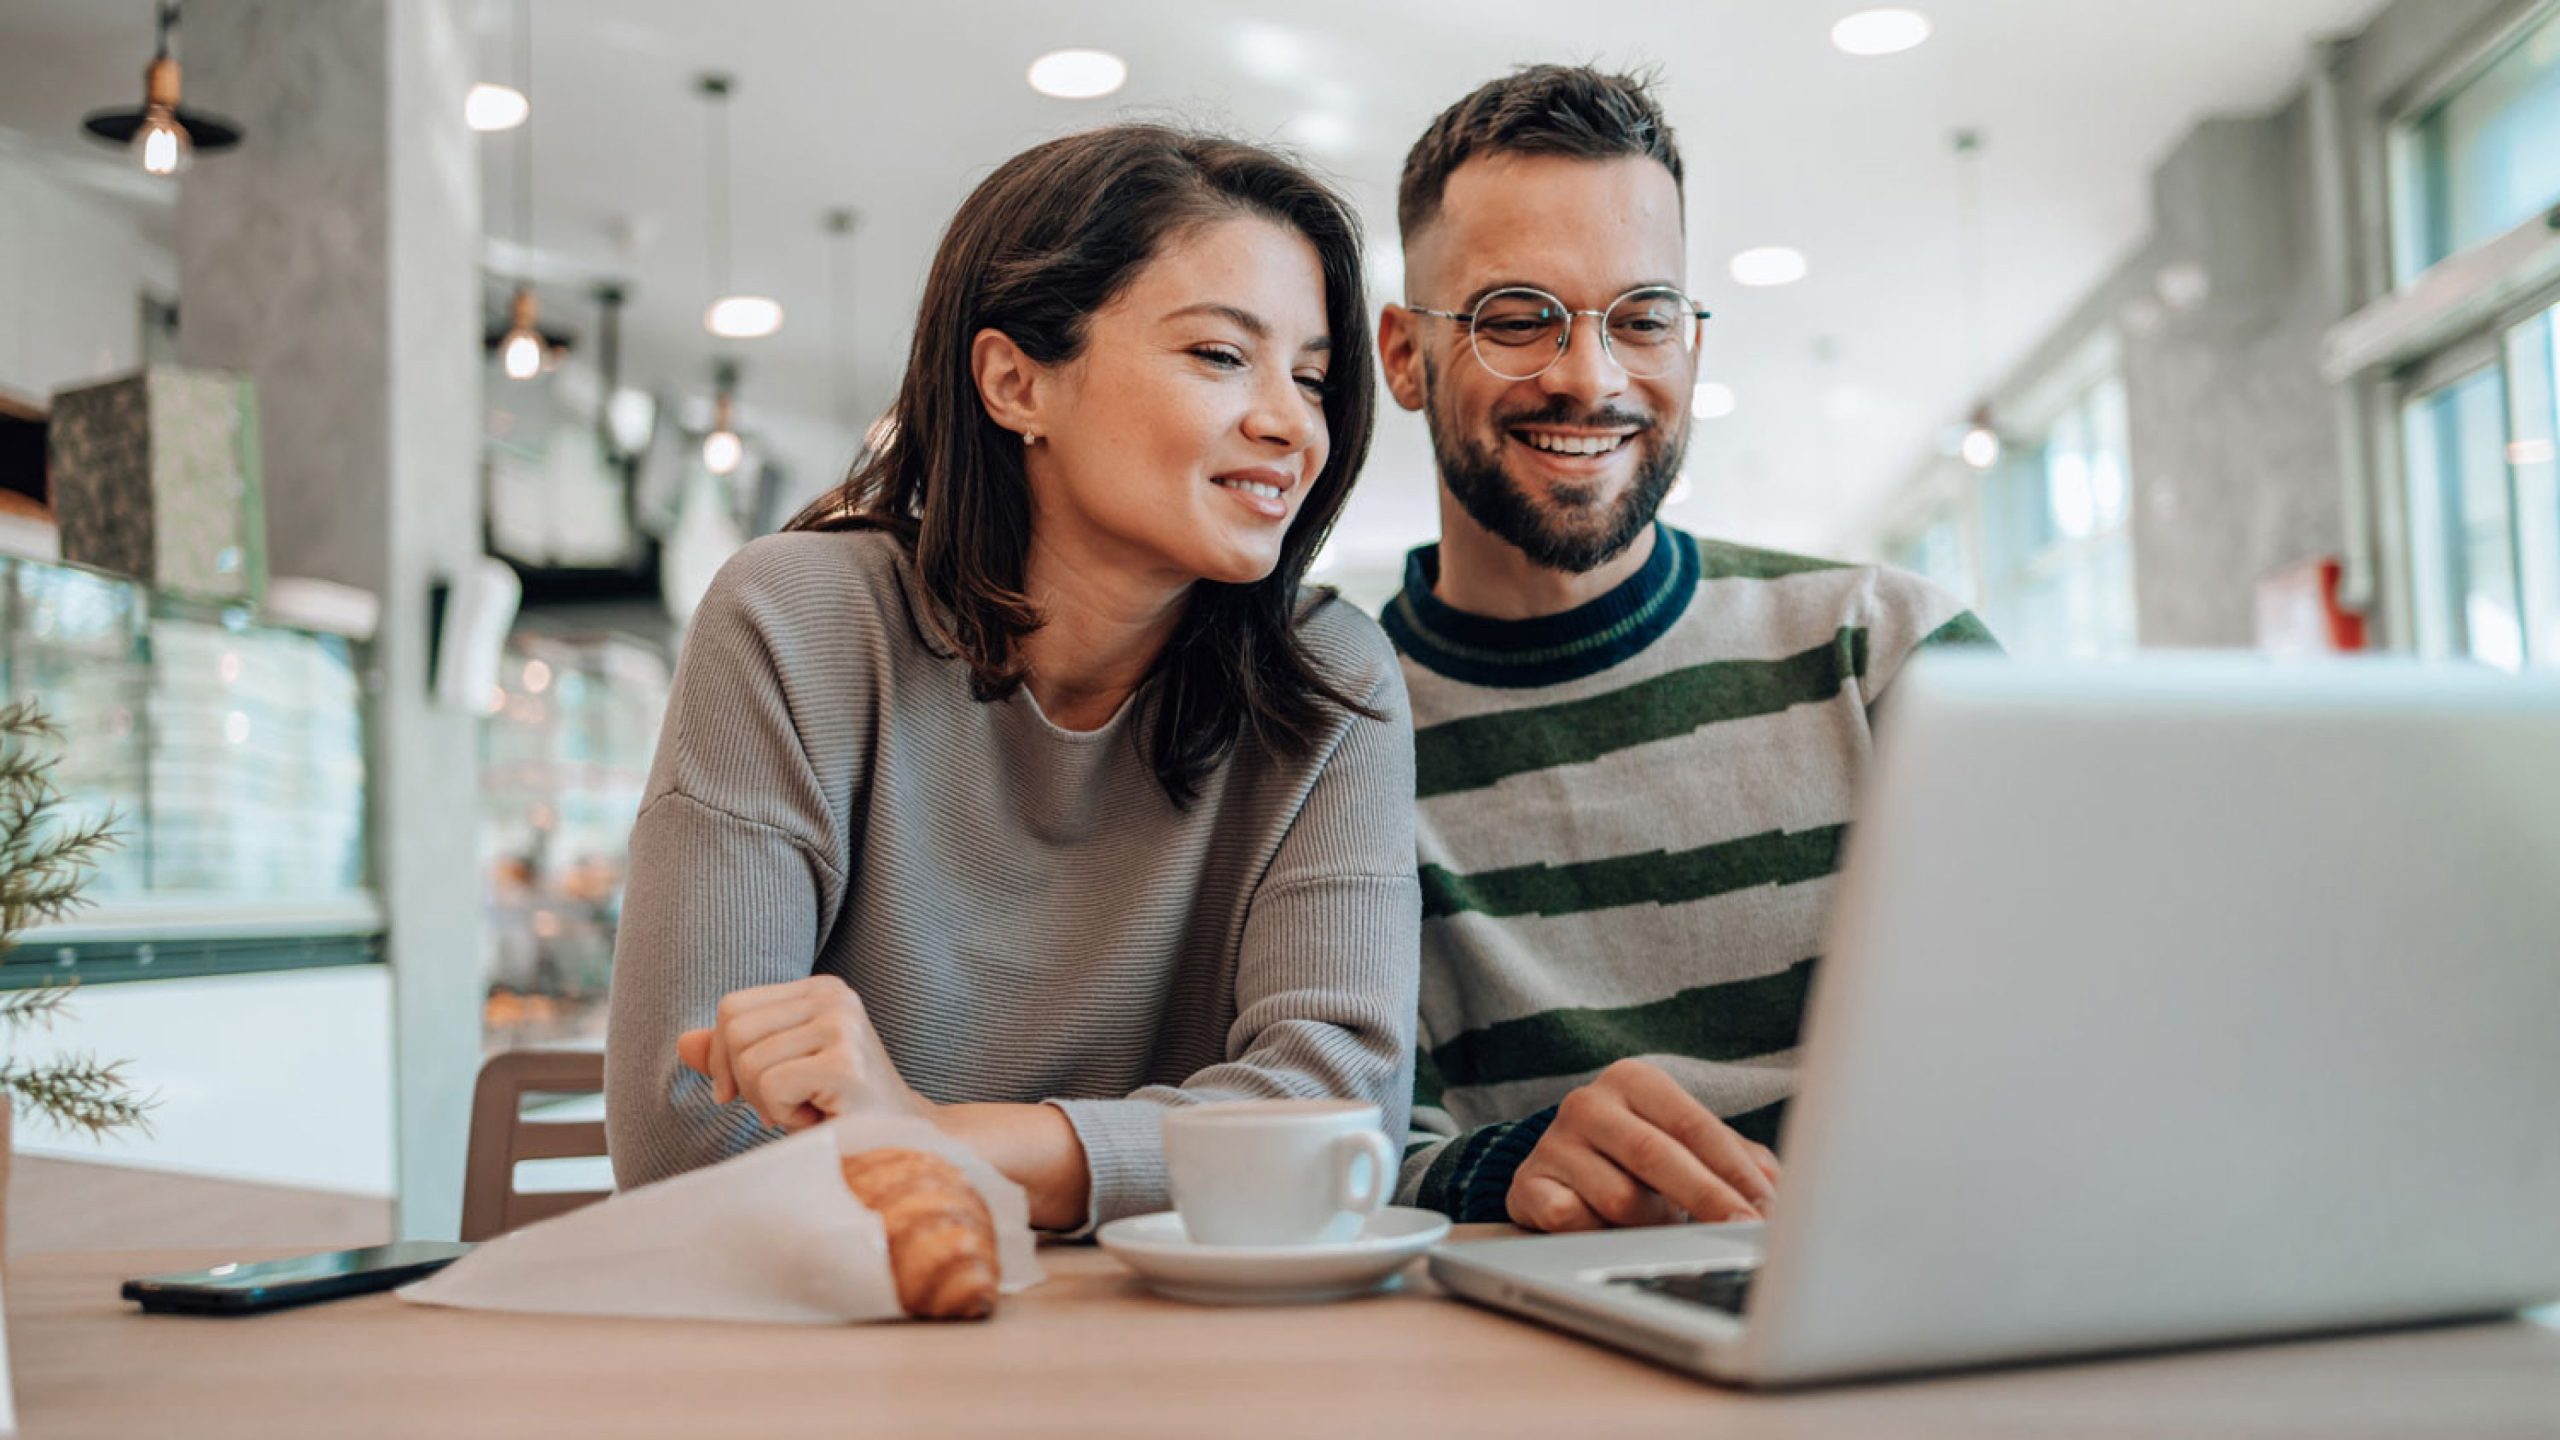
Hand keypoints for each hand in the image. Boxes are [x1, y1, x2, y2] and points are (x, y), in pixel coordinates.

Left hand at [676, 975, 931, 1131]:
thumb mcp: (781, 1073)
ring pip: (748, 1061)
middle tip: (786, 1104)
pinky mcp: (845, 1063)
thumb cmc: (838, 1112)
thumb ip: (735, 1055)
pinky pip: (769, 1086)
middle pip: (734, 1030)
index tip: (752, 1092)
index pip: (733, 1008)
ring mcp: (843, 1026)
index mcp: (820, 989)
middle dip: (744, 1081)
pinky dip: (783, 1114)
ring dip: (768, 1102)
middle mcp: (835, 996)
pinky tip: (819, 1119)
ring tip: (809, 1110)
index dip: (724, 1057)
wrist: (905, 1145)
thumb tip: (683, 1042)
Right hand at [1506, 1059, 1781, 1231]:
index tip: (1768, 1209)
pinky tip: (1605, 1231)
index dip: (1735, 1171)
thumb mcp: (1688, 1147)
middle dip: (1708, 1199)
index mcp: (1634, 1080)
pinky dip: (1599, 1234)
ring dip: (1649, 1224)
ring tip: (1655, 1226)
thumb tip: (1784, 1191)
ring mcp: (1552, 1143)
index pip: (1694, 1125)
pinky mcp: (1527, 1185)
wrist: (1561, 1174)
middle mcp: (1588, 1103)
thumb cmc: (1640, 1161)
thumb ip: (1739, 1161)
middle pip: (1656, 1154)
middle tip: (1743, 1232)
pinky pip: (1572, 1221)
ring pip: (1618, 1199)